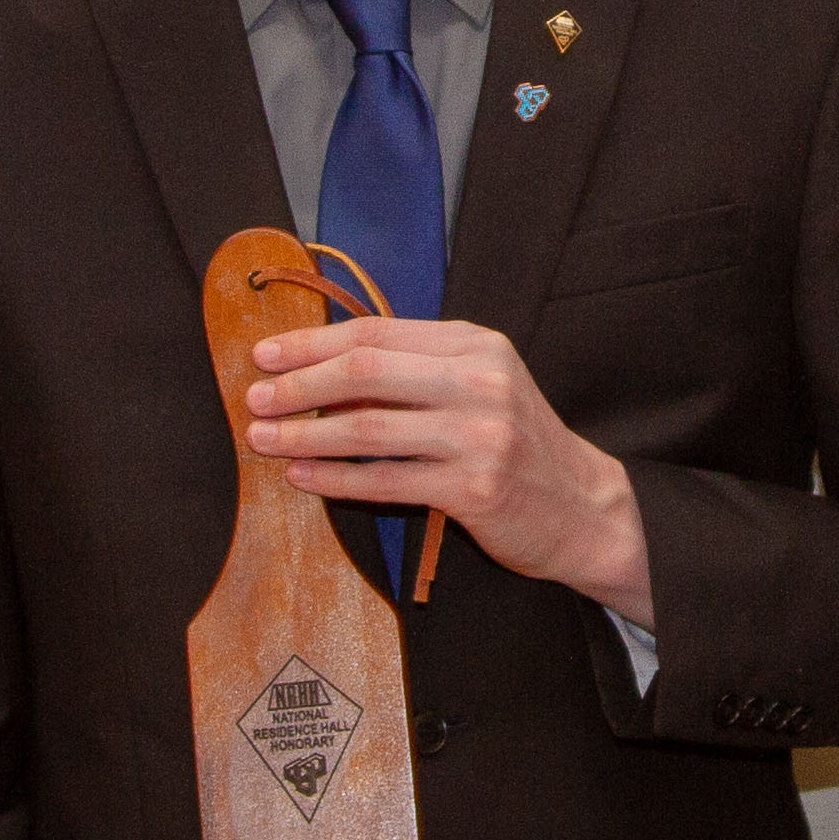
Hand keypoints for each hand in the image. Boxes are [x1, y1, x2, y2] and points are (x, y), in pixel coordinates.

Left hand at [244, 316, 652, 626]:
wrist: (583, 507)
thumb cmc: (516, 442)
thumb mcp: (480, 385)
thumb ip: (416, 368)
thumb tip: (321, 368)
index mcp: (476, 344)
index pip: (377, 332)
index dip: (313, 342)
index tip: (265, 353)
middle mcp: (481, 382)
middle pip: (366, 372)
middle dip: (299, 384)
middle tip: (255, 398)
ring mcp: (480, 436)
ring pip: (369, 429)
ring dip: (305, 433)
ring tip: (264, 438)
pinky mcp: (475, 490)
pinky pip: (386, 481)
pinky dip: (335, 478)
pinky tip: (302, 475)